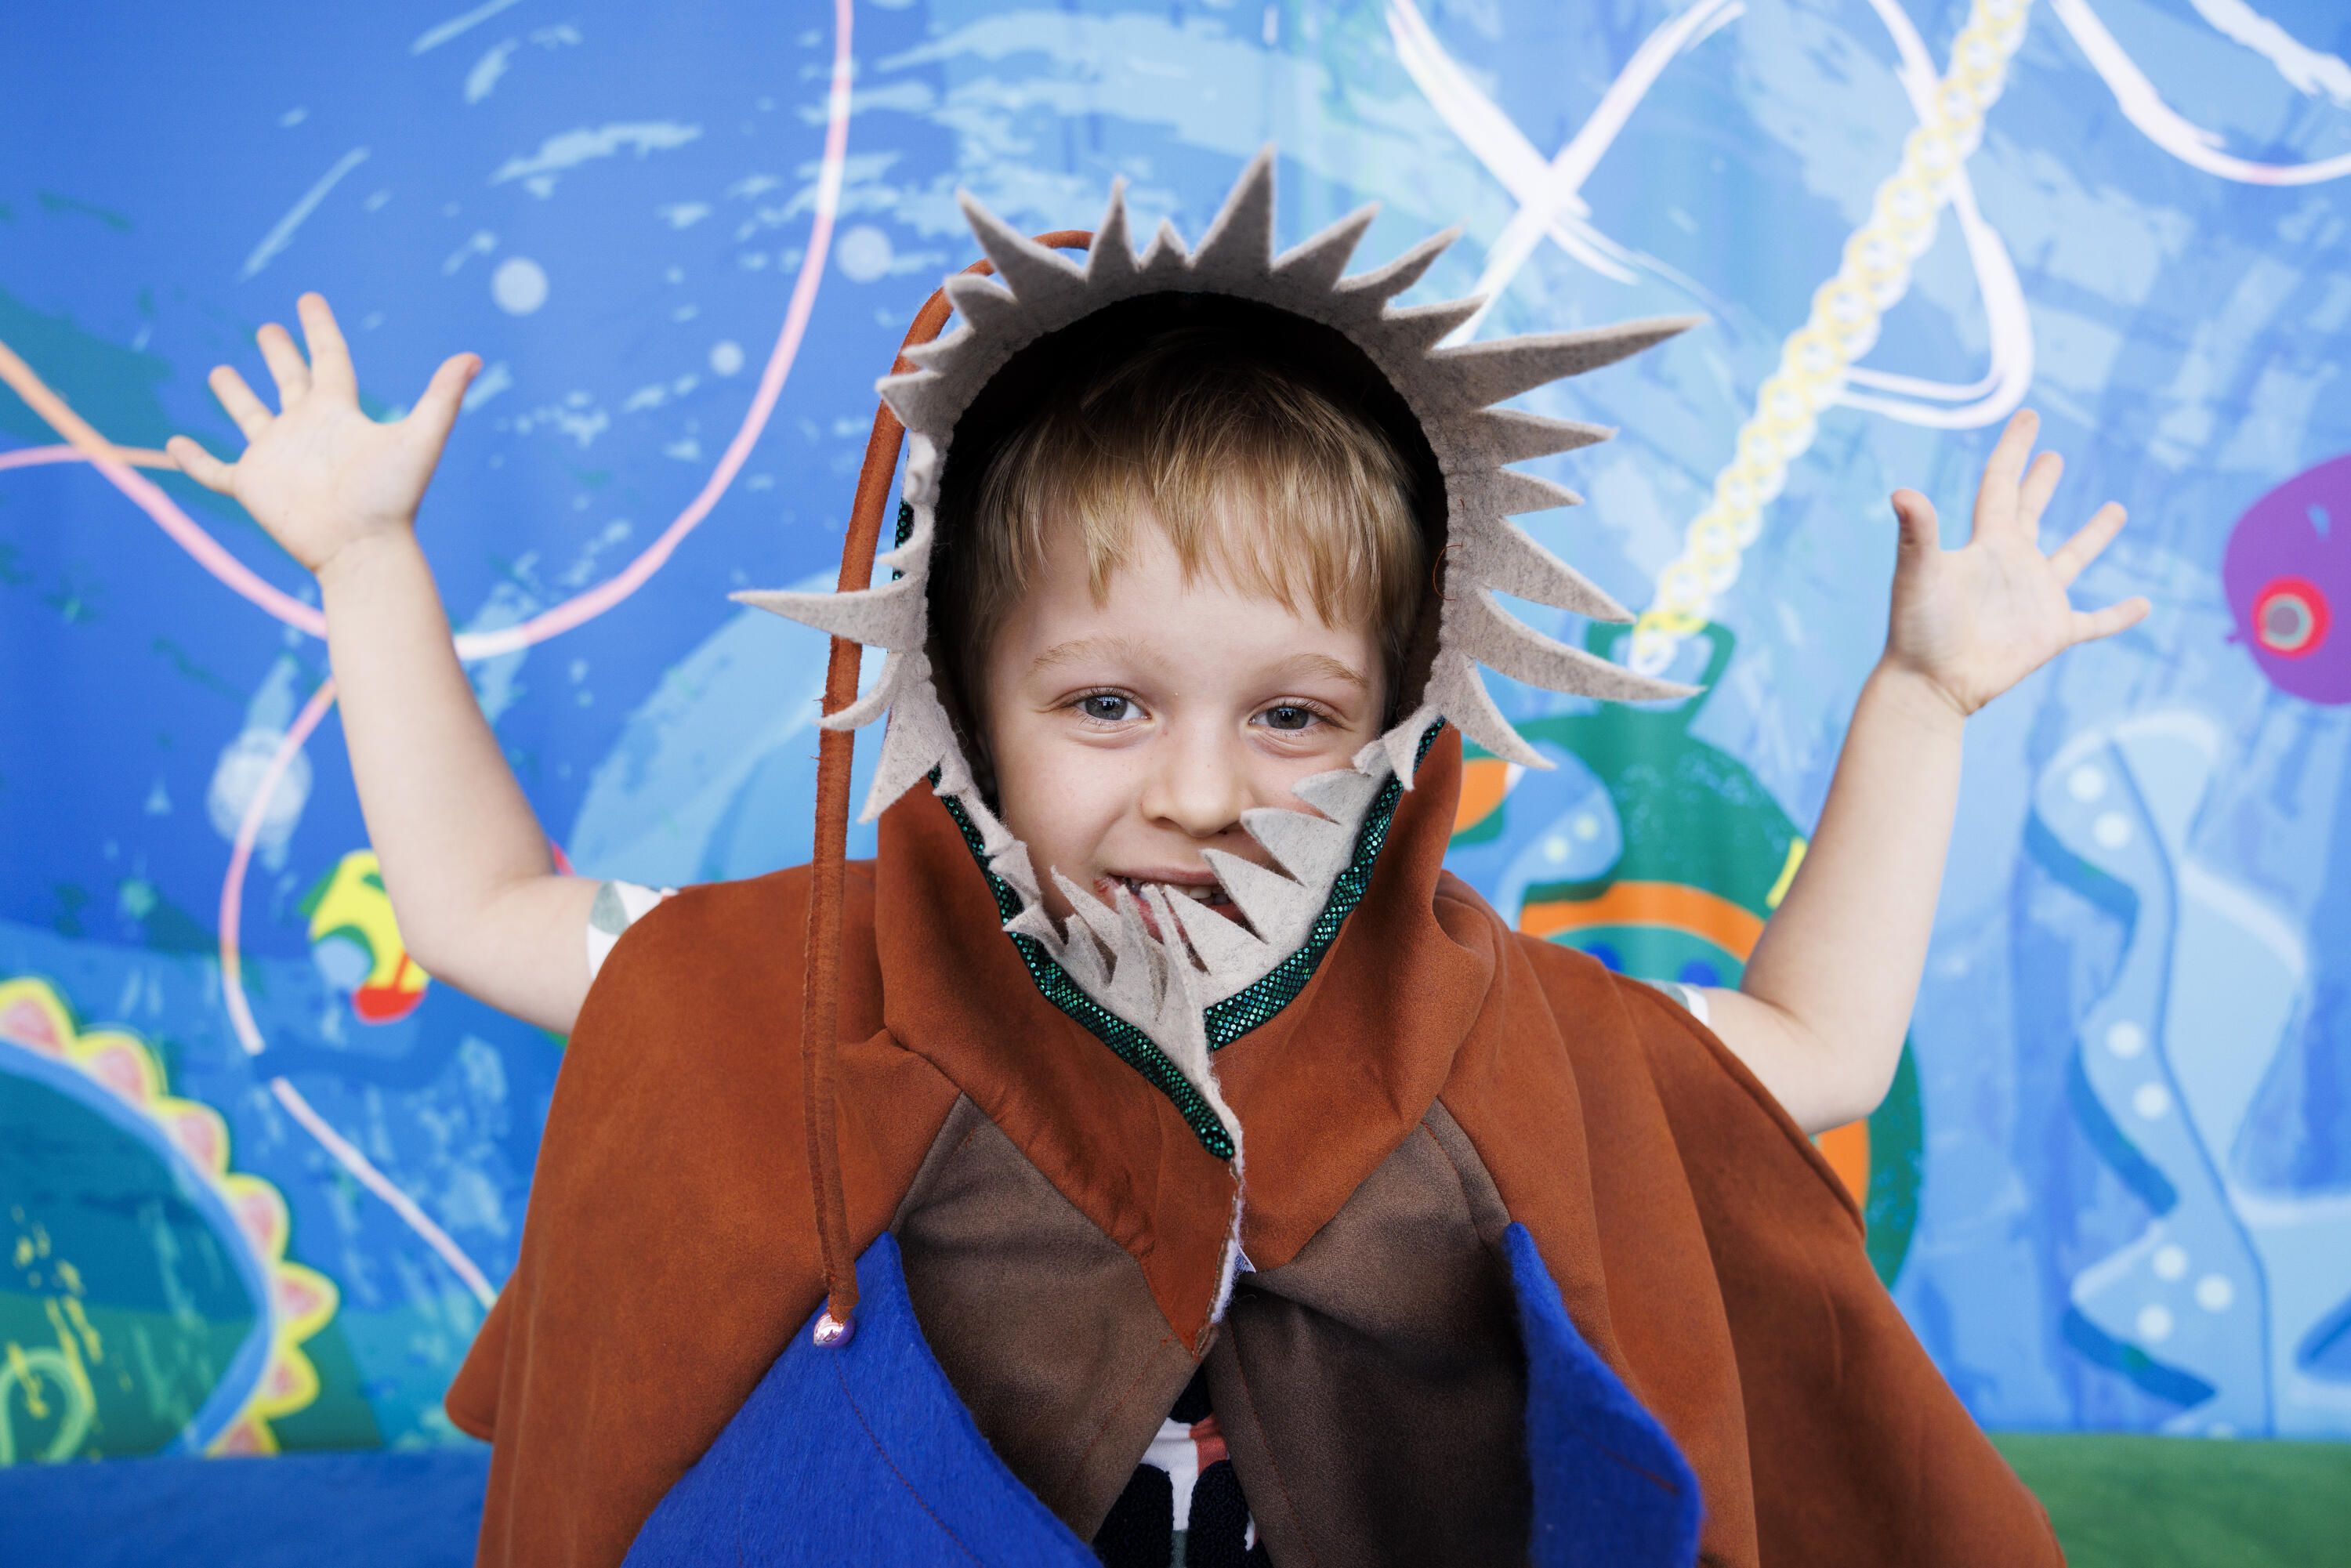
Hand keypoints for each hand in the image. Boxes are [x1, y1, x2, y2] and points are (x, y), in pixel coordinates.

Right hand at [166, 293, 479, 576]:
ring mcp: (277, 457)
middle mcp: (306, 430)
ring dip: (235, 396)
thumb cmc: (392, 497)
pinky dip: (192, 460)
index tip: (308, 299)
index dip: (319, 329)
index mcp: (339, 414)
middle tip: (268, 329)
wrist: (364, 548)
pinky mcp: (252, 485)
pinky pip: (215, 472)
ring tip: (219, 372)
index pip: (328, 360)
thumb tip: (474, 357)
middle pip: (290, 382)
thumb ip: (443, 398)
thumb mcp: (420, 439)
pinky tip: (174, 444)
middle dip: (279, 354)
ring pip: (251, 418)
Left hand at [1882, 408, 2150, 718]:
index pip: (2001, 484)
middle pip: (2030, 513)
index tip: (2029, 416)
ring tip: (2116, 508)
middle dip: (2040, 482)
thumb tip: (1902, 491)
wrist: (1929, 685)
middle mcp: (2011, 564)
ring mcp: (2034, 599)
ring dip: (2093, 536)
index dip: (2015, 450)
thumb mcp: (1919, 576)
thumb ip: (1917, 534)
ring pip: (2071, 559)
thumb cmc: (1918, 630)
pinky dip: (2119, 615)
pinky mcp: (2051, 633)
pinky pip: (2095, 622)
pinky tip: (2144, 604)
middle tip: (2053, 456)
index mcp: (1986, 543)